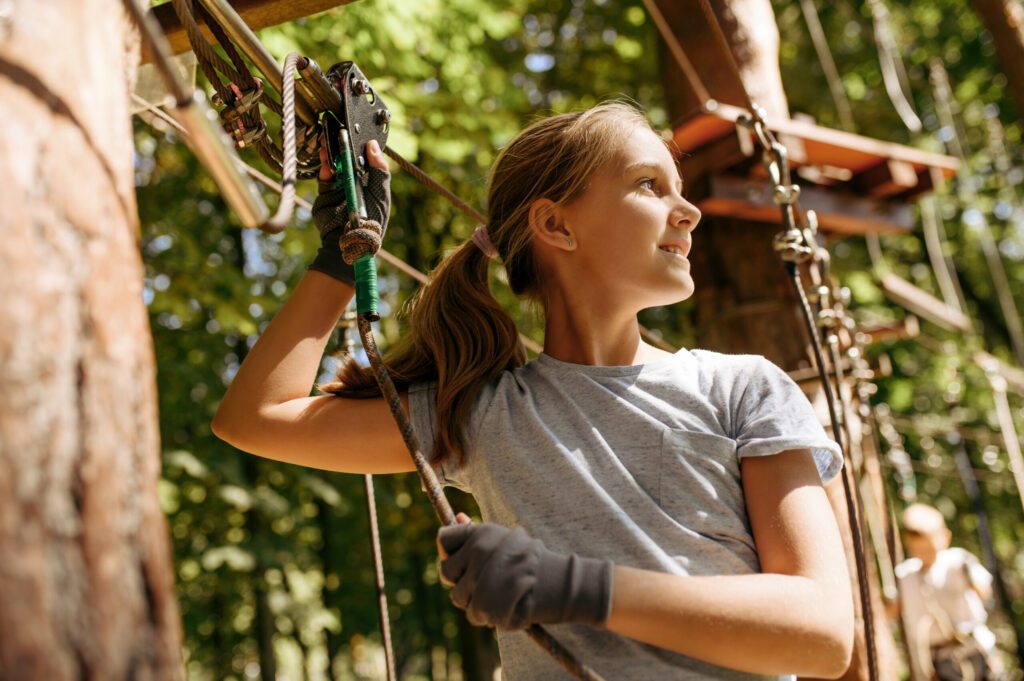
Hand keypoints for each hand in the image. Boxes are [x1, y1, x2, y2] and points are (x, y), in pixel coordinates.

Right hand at [308, 138, 390, 284]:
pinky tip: (327, 161)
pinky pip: (324, 177)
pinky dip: (324, 168)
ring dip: (331, 154)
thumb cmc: (372, 223)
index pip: (363, 159)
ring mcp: (338, 187)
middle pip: (346, 159)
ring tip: (330, 143)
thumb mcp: (381, 196)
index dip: (359, 146)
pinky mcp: (325, 194)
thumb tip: (373, 146)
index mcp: (368, 181)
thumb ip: (380, 172)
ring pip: (333, 165)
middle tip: (339, 133)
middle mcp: (353, 181)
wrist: (351, 243)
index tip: (355, 133)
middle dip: (341, 146)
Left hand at [437, 520, 612, 630]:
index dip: (449, 552)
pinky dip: (486, 616)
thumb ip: (477, 532)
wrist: (560, 583)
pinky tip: (504, 607)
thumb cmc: (531, 560)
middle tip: (482, 583)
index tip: (463, 562)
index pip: (443, 539)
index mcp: (480, 533)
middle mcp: (478, 551)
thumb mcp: (505, 538)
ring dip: (473, 601)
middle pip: (445, 572)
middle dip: (460, 581)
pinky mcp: (485, 604)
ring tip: (497, 595)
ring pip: (457, 597)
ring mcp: (480, 577)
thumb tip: (459, 517)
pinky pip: (473, 615)